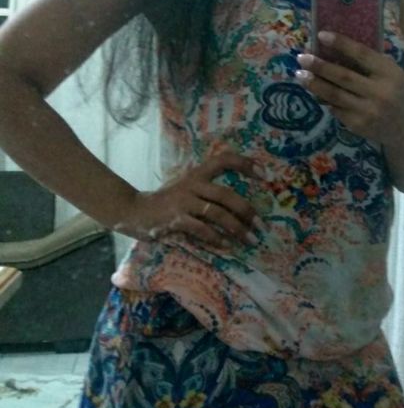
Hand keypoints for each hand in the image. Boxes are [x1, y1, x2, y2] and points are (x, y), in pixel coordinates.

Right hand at [117, 151, 265, 248]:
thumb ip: (208, 190)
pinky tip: (227, 247)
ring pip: (217, 213)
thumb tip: (240, 204)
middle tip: (261, 225)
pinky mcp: (175, 219)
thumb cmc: (166, 201)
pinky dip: (217, 239)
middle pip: (226, 195)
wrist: (133, 211)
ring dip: (237, 229)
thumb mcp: (187, 188)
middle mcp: (192, 184)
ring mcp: (183, 201)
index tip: (265, 174)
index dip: (245, 164)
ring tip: (250, 240)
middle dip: (246, 211)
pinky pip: (201, 229)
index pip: (224, 160)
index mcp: (197, 174)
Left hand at [295, 31, 403, 145]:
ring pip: (334, 94)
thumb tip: (333, 51)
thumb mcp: (392, 75)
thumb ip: (370, 63)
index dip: (341, 44)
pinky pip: (336, 108)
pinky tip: (315, 92)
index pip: (362, 54)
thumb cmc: (396, 94)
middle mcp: (380, 92)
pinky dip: (324, 99)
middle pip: (343, 76)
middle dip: (320, 66)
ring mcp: (368, 110)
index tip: (321, 35)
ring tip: (300, 74)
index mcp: (390, 73)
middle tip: (302, 57)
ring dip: (314, 84)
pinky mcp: (359, 125)